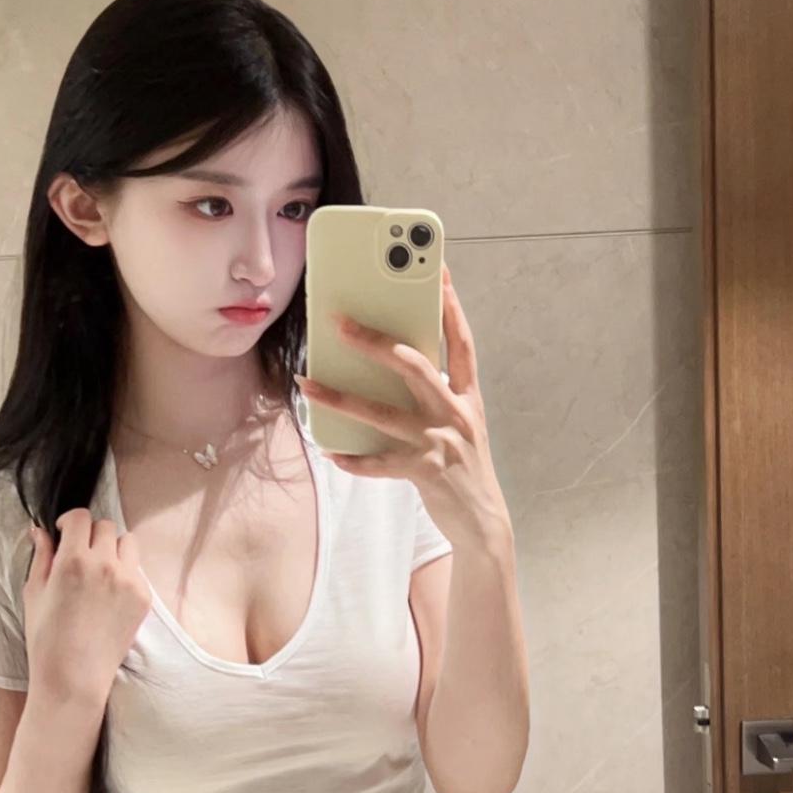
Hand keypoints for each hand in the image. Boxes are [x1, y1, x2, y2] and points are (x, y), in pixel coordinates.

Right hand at [23, 510, 151, 705]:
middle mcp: (105, 565)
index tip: (65, 533)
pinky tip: (110, 594)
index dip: (70, 522)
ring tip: (100, 570)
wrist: (74, 677)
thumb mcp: (34, 593)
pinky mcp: (144, 597)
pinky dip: (125, 573)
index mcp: (73, 560)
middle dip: (91, 535)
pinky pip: (138, 570)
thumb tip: (42, 532)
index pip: (80, 517)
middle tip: (80, 555)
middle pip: (105, 527)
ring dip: (113, 548)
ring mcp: (129, 581)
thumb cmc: (46, 638)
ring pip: (128, 542)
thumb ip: (41, 557)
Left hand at [295, 262, 511, 548]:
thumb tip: (391, 360)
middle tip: (339, 322)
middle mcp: (456, 413)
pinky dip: (354, 459)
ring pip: (384, 413)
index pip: (460, 341)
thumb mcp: (460, 422)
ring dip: (341, 398)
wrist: (484, 521)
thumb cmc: (463, 465)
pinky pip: (381, 463)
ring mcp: (441, 443)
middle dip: (375, 342)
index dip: (450, 306)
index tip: (438, 271)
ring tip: (308, 383)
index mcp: (467, 396)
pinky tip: (331, 451)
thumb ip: (435, 393)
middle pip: (415, 366)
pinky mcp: (426, 472)